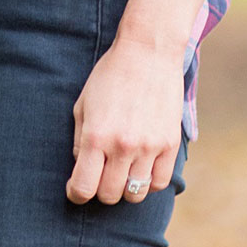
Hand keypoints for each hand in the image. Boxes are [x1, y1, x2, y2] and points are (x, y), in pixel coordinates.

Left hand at [67, 33, 183, 204]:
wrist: (147, 52)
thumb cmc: (109, 77)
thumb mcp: (83, 105)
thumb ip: (79, 141)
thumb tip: (82, 169)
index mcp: (95, 136)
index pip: (83, 187)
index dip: (76, 194)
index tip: (76, 189)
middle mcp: (122, 145)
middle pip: (109, 195)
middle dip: (99, 190)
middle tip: (99, 176)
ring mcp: (149, 146)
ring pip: (135, 194)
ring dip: (125, 188)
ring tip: (121, 172)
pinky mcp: (170, 143)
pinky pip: (159, 183)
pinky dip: (148, 183)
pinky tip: (141, 168)